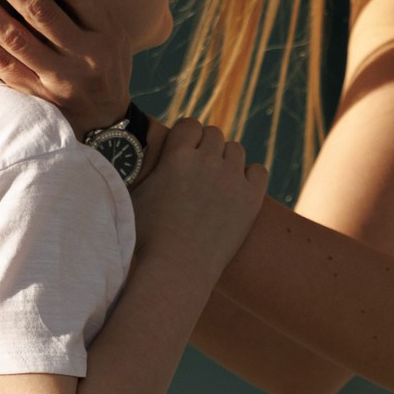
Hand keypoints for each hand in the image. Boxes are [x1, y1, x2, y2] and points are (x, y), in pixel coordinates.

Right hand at [131, 117, 268, 282]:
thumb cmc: (147, 237)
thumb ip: (143, 168)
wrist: (176, 269)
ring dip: (226, 160)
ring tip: (217, 181)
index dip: (187, 136)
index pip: (190, 124)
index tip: (185, 150)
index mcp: (177, 155)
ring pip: (236, 150)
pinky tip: (238, 190)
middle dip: (206, 148)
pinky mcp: (251, 198)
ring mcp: (232, 179)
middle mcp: (207, 161)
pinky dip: (249, 177)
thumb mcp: (134, 195)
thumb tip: (135, 153)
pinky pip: (258, 171)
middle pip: (214, 134)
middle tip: (199, 170)